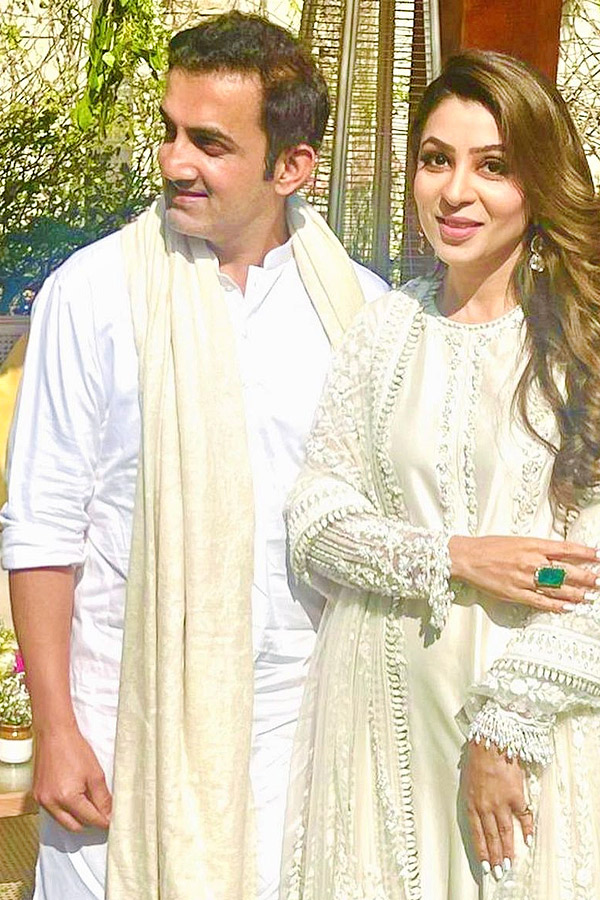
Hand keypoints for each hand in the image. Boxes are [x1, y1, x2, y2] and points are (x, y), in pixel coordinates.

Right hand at [33, 725, 111, 831]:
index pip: (90, 819)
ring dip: (77, 817)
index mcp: (67, 797)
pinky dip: (65, 810)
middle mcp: (51, 803)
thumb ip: (103, 798)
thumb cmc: (75, 749)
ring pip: (63, 821)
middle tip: (103, 814)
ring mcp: (42, 800)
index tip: (112, 822)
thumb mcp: (95, 773)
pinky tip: (75, 798)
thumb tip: (109, 815)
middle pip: (75, 826)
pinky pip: (53, 811)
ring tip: (90, 804)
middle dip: (90, 823)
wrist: (55, 734)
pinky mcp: (38, 795)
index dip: (103, 822)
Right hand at [449, 535, 598, 611]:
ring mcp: (524, 579)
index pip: (565, 549)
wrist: (466, 557)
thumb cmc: (488, 547)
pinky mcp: (515, 593)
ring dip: (575, 594)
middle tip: (598, 581)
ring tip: (588, 597)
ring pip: (556, 588)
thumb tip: (558, 553)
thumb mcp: (516, 540)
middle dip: (586, 577)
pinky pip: (539, 602)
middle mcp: (531, 561)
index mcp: (532, 545)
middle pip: (566, 571)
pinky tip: (566, 608)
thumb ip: (537, 547)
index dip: (584, 553)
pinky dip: (554, 606)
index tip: (597, 556)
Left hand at [460, 740, 532, 879]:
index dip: (482, 851)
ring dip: (508, 850)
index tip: (485, 866)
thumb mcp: (468, 780)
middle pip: (492, 837)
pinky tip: (528, 841)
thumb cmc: (477, 757)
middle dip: (495, 856)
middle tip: (499, 872)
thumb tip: (480, 813)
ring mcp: (502, 803)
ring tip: (510, 864)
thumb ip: (474, 798)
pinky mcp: (516, 796)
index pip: (477, 834)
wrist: (491, 741)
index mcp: (472, 803)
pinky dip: (526, 829)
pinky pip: (523, 817)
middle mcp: (485, 807)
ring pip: (506, 832)